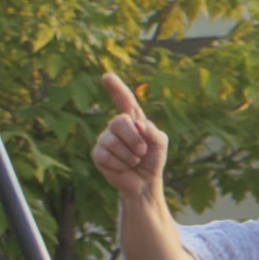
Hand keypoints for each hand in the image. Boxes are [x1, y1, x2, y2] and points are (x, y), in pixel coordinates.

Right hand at [91, 72, 167, 198]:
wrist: (145, 183)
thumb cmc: (153, 160)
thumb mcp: (160, 144)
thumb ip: (153, 131)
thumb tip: (138, 124)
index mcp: (133, 120)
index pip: (125, 101)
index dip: (117, 89)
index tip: (107, 77)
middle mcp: (116, 126)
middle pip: (118, 122)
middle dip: (134, 139)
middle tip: (142, 152)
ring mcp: (105, 139)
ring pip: (112, 141)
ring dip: (130, 156)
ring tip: (134, 162)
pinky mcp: (98, 154)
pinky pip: (106, 156)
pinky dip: (120, 165)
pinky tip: (123, 168)